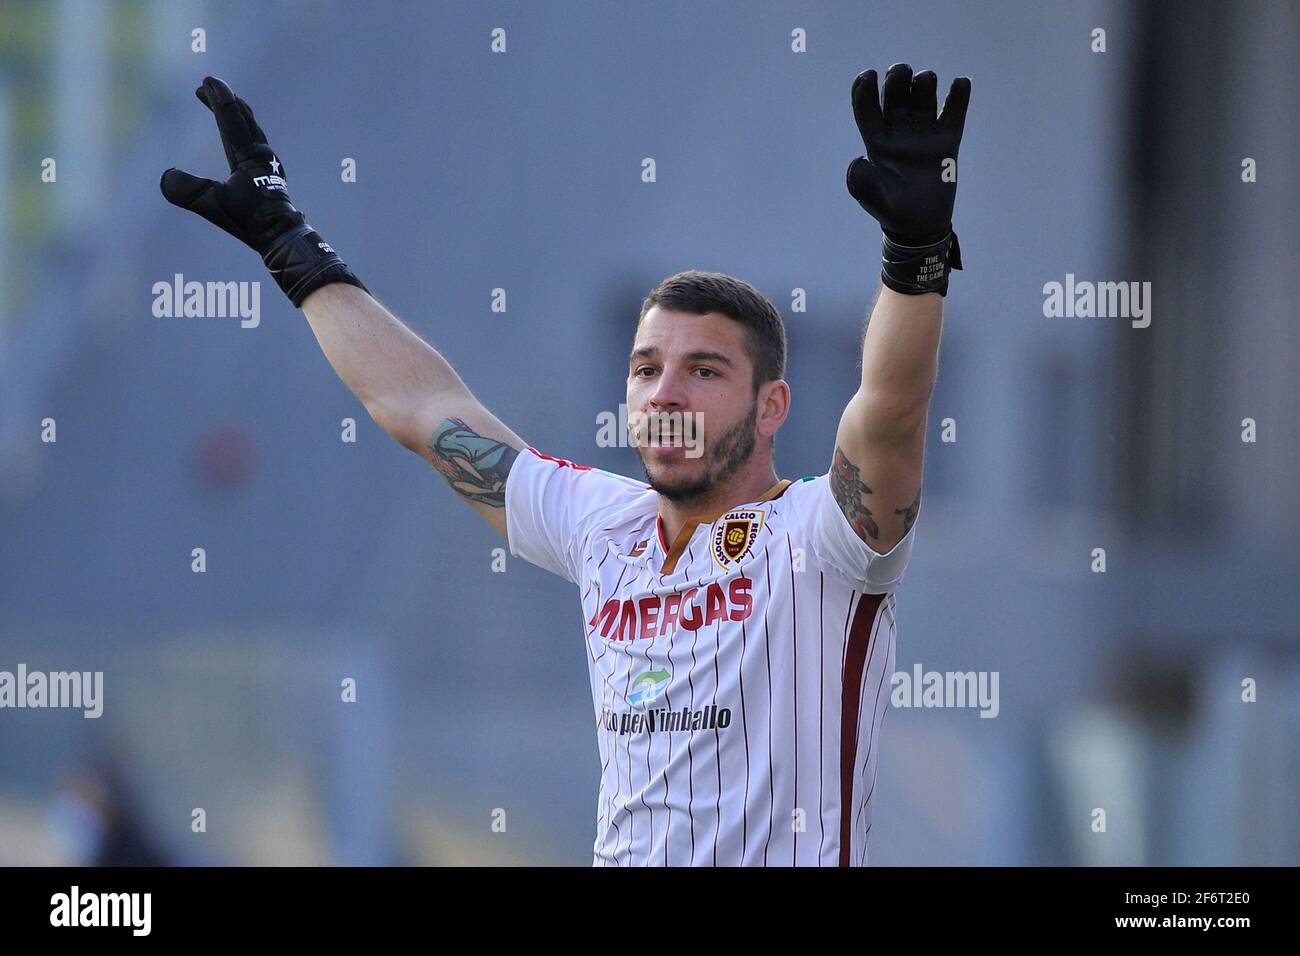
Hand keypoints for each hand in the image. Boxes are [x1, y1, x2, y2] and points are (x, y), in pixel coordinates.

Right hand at [160, 76, 304, 253]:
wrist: (282, 236)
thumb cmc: (250, 221)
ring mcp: (269, 163)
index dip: (218, 98)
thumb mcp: (214, 205)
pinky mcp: (271, 174)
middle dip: (225, 100)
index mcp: (249, 156)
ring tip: (223, 104)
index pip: (231, 119)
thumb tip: (166, 175)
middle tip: (207, 87)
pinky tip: (242, 137)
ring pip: (253, 128)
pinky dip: (246, 130)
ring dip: (236, 113)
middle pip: (243, 117)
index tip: (206, 80)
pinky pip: (257, 141)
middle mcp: (262, 154)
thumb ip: (187, 190)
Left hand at [846, 64, 969, 245]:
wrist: (920, 225)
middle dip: (896, 80)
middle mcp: (899, 133)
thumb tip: (860, 158)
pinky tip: (960, 83)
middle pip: (896, 97)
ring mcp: (923, 134)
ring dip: (923, 82)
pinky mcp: (947, 140)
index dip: (864, 91)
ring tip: (925, 78)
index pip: (868, 110)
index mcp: (877, 142)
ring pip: (922, 98)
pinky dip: (958, 96)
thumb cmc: (892, 210)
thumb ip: (860, 178)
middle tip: (900, 71)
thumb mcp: (869, 196)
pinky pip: (953, 113)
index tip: (869, 75)